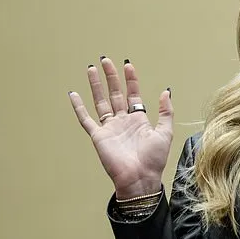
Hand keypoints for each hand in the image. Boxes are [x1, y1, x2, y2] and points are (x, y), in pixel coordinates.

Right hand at [68, 57, 172, 199]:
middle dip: (111, 77)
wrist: (140, 178)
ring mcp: (110, 128)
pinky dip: (79, 107)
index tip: (128, 65)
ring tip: (91, 69)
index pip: (133, 94)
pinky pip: (86, 119)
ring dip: (96, 86)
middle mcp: (123, 121)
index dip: (131, 80)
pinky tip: (73, 94)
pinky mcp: (98, 136)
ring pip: (100, 102)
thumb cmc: (154, 159)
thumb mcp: (165, 132)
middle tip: (106, 60)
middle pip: (115, 94)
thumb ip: (166, 111)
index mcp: (138, 120)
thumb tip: (166, 91)